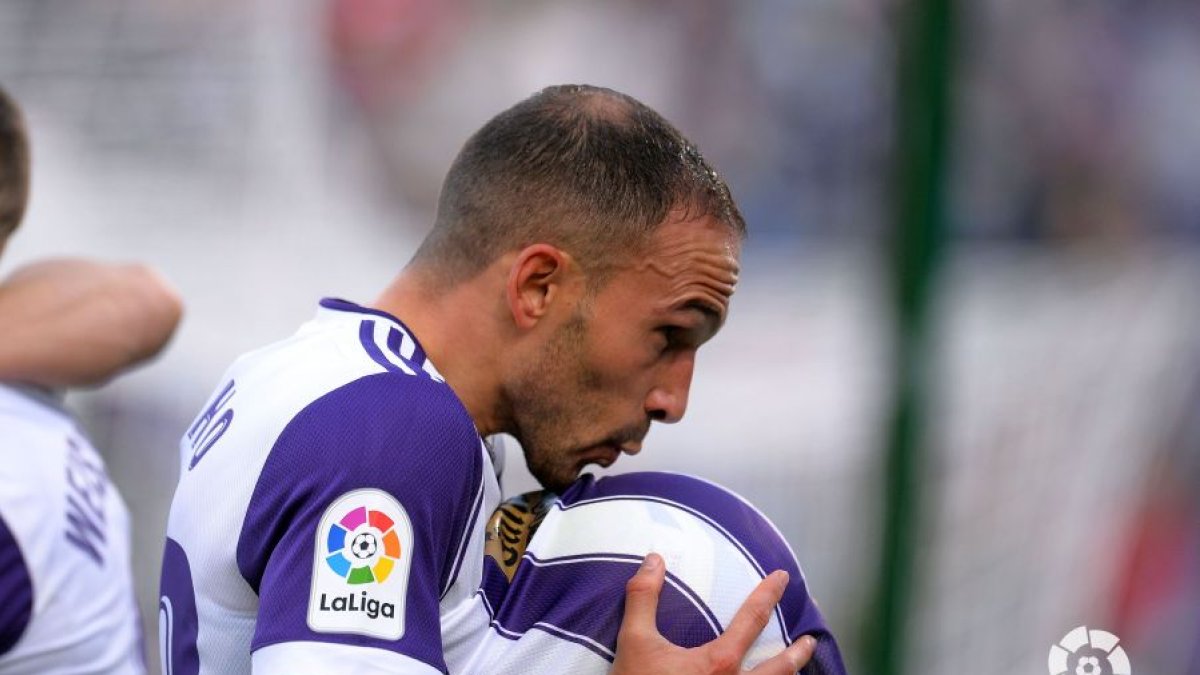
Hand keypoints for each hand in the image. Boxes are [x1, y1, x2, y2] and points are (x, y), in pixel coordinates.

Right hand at [612, 553, 816, 673]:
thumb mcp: (634, 641)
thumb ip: (644, 597)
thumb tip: (654, 559)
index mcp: (719, 663)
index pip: (752, 620)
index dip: (768, 595)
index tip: (781, 578)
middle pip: (779, 668)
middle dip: (797, 652)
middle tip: (809, 640)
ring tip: (796, 668)